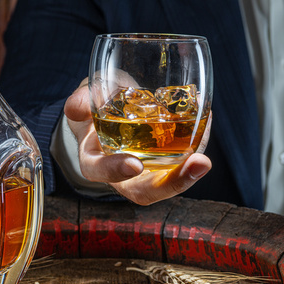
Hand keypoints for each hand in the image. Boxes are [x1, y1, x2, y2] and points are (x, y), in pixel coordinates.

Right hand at [64, 79, 211, 204]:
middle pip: (144, 190)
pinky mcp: (166, 157)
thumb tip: (77, 107)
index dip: (115, 171)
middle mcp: (122, 171)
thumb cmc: (97, 100)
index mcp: (93, 157)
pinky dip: (196, 144)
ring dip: (188, 173)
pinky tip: (206, 121)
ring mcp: (146, 167)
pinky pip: (181, 159)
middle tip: (196, 164)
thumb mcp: (87, 94)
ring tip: (203, 159)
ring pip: (168, 180)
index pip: (99, 171)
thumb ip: (81, 99)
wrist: (113, 99)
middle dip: (171, 183)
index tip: (133, 165)